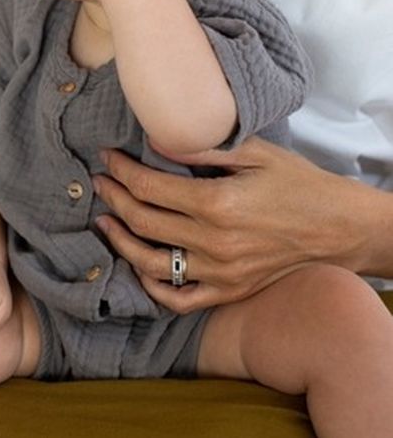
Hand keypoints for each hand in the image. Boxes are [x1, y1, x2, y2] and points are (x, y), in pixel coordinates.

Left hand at [93, 138, 369, 311]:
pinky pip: (180, 298)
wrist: (338, 228)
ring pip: (152, 264)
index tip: (108, 157)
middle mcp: (214, 243)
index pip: (150, 187)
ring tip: (105, 220)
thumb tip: (159, 139)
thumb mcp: (254, 152)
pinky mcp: (230, 291)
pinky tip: (138, 265)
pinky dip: (152, 285)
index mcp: (217, 203)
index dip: (122, 171)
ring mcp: (221, 273)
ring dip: (121, 242)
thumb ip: (203, 148)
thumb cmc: (298, 182)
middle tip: (100, 181)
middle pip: (144, 222)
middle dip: (114, 198)